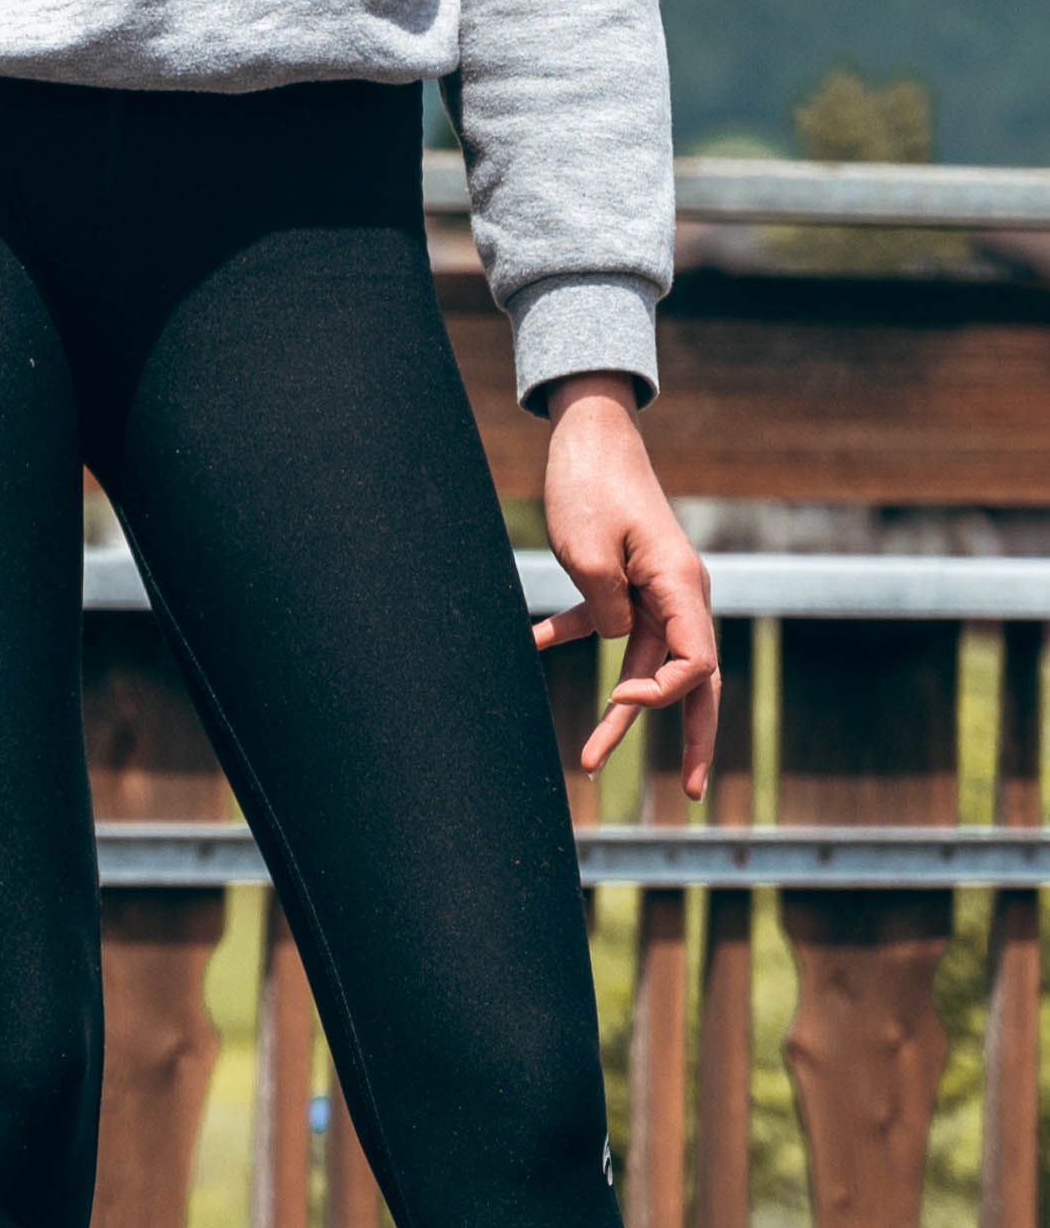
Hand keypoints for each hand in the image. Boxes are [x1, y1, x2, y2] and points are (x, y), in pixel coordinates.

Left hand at [535, 373, 720, 795]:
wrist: (588, 433)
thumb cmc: (591, 485)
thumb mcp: (590, 552)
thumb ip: (608, 608)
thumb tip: (618, 643)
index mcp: (682, 586)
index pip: (695, 663)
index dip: (663, 695)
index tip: (620, 701)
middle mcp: (679, 594)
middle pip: (695, 679)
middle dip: (695, 738)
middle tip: (696, 794)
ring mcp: (654, 589)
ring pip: (645, 664)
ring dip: (618, 709)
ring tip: (590, 759)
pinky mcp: (624, 581)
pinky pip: (608, 625)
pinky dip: (572, 636)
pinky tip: (532, 641)